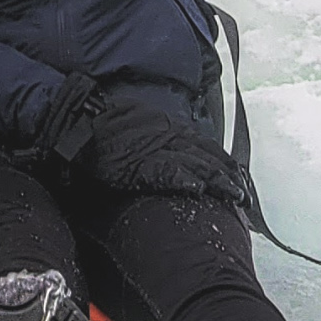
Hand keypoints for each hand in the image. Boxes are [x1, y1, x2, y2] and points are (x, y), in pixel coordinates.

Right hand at [85, 95, 248, 202]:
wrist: (74, 124)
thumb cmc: (101, 126)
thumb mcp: (136, 124)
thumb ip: (157, 135)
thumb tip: (171, 152)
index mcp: (165, 127)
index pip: (204, 145)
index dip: (224, 161)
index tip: (240, 176)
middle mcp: (165, 135)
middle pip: (206, 156)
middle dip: (229, 176)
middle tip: (246, 196)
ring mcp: (152, 149)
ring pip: (194, 164)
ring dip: (217, 180)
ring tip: (234, 195)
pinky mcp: (136, 164)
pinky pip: (163, 172)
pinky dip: (181, 179)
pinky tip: (196, 187)